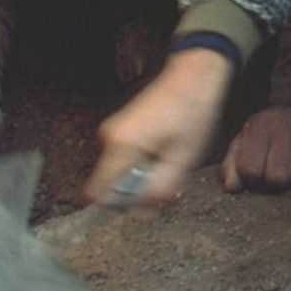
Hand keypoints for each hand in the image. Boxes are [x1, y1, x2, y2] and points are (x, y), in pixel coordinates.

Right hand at [87, 48, 233, 210]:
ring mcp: (112, 131)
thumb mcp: (182, 159)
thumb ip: (159, 190)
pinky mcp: (120, 129)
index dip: (118, 206)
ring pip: (118, 172)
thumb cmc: (192, 113)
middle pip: (108, 185)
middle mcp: (108, 138)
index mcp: (120, 146)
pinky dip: (141, 163)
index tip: (144, 203)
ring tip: (168, 161)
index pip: (97, 194)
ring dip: (141, 176)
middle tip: (166, 178)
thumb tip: (139, 214)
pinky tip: (163, 151)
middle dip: (135, 191)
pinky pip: (123, 158)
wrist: (194, 76)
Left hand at [221, 106, 290, 192]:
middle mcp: (286, 123)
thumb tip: (232, 188)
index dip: (253, 179)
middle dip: (278, 181)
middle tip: (280, 169)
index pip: (250, 171)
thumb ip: (232, 167)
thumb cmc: (268, 135)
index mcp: (259, 125)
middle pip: (279, 179)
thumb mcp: (244, 145)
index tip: (258, 171)